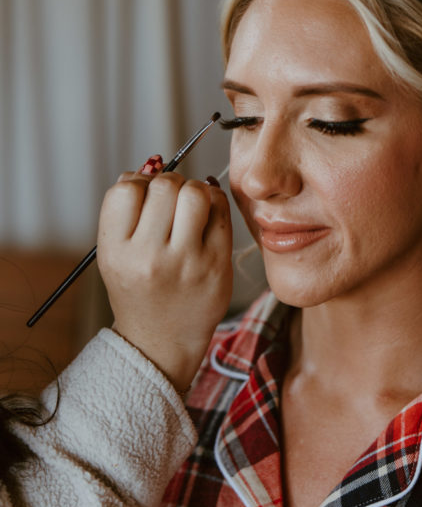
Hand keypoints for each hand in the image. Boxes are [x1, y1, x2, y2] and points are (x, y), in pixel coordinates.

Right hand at [97, 166, 232, 391]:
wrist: (161, 342)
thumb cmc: (139, 289)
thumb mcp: (116, 255)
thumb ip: (129, 212)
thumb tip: (152, 165)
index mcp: (116, 252)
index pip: (126, 189)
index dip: (138, 183)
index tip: (146, 196)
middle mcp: (149, 257)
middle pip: (164, 186)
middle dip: (169, 183)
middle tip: (172, 199)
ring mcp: (186, 262)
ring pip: (195, 192)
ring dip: (193, 190)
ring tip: (190, 207)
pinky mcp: (216, 264)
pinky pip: (220, 210)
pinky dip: (215, 202)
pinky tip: (207, 214)